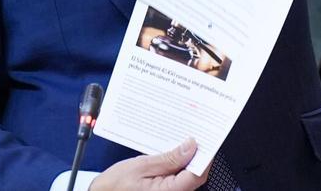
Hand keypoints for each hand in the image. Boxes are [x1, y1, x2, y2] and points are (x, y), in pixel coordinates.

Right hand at [89, 138, 210, 190]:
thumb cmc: (115, 186)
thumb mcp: (141, 166)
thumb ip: (168, 158)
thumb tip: (190, 147)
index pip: (197, 174)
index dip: (204, 156)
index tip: (204, 139)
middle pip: (195, 175)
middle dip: (196, 155)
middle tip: (193, 135)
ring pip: (186, 176)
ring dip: (186, 159)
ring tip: (181, 142)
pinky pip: (177, 178)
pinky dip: (177, 165)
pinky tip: (171, 154)